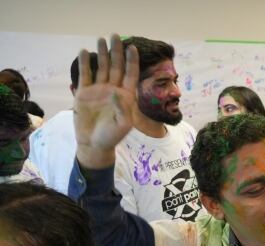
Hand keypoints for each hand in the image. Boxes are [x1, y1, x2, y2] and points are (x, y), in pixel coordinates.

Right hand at [74, 34, 138, 168]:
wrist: (93, 144)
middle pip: (115, 67)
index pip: (130, 74)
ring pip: (101, 68)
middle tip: (115, 36)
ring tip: (100, 39)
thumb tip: (116, 91)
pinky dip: (85, 64)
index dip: (131, 61)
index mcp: (126, 96)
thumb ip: (123, 108)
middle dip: (116, 52)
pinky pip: (85, 75)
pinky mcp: (84, 93)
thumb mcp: (123, 125)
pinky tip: (85, 52)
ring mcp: (98, 90)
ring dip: (101, 54)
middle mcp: (113, 90)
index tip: (132, 48)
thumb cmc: (112, 136)